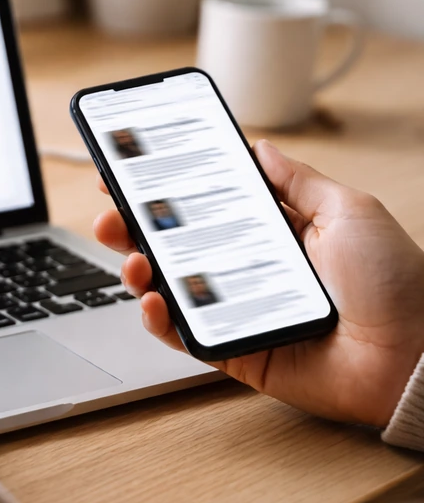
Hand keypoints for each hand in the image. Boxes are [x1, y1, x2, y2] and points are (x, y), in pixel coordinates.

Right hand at [94, 140, 423, 426]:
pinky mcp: (236, 351)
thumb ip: (297, 181)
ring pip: (171, 288)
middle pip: (175, 245)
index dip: (165, 190)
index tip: (131, 172)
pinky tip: (154, 300)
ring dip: (140, 270)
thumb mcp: (349, 211)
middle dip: (135, 228)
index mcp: (273, 232)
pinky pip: (185, 336)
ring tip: (134, 258)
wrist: (416, 355)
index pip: (205, 205)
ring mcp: (238, 311)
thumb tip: (260, 147)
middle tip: (110, 214)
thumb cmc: (397, 283)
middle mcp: (248, 270)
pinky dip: (160, 320)